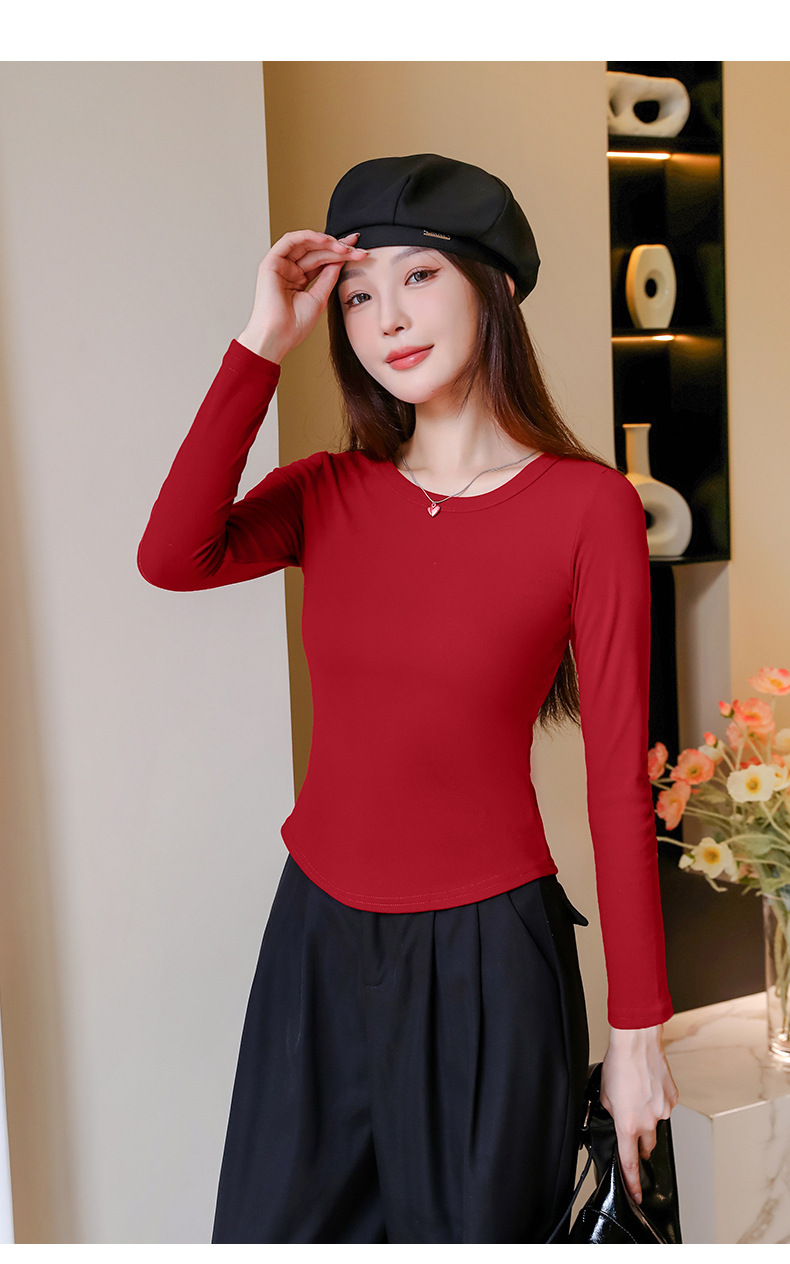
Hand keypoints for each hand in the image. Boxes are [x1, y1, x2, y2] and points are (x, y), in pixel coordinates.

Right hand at [236, 229, 368, 363]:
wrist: (277, 337)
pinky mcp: (271, 262)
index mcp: (298, 280)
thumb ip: (328, 277)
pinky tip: (325, 240)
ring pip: (305, 244)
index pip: (321, 261)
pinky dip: (308, 237)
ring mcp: (279, 265)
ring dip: (326, 242)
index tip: (359, 252)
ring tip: (344, 247)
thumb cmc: (293, 326)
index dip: (340, 255)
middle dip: (338, 248)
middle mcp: (289, 270)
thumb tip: (341, 260)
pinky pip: (290, 240)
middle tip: (356, 248)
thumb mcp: (319, 298)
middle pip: (316, 251)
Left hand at [599, 1025, 678, 1205]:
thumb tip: (617, 1115)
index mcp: (627, 1124)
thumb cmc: (619, 1063)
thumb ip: (612, 1112)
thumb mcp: (604, 1094)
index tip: (635, 1194)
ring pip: (655, 1124)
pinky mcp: (673, 1099)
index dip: (632, 1182)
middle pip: (646, 1145)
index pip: (629, 1162)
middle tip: (632, 1126)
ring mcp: (663, 1111)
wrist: (637, 1043)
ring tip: (637, 1093)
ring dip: (647, 1116)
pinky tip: (648, 1087)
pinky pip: (664, 1107)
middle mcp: (648, 1121)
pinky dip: (656, 1102)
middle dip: (640, 1142)